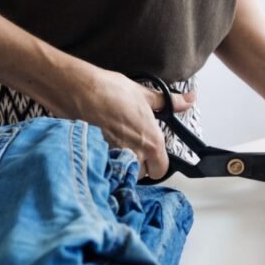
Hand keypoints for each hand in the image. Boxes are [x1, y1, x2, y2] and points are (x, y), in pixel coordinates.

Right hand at [72, 68, 195, 178]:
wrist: (76, 90)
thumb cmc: (108, 90)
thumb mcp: (143, 94)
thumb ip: (169, 102)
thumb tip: (188, 100)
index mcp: (151, 142)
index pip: (162, 169)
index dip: (157, 162)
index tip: (151, 153)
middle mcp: (135, 154)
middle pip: (143, 173)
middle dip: (139, 163)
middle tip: (130, 144)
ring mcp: (115, 159)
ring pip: (125, 173)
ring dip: (122, 163)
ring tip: (114, 144)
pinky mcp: (97, 158)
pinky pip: (107, 169)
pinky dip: (106, 162)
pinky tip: (101, 147)